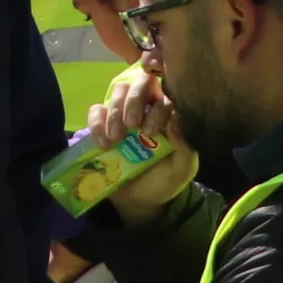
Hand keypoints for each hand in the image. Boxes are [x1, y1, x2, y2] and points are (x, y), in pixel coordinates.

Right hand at [94, 72, 198, 227]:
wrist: (140, 200)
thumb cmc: (164, 179)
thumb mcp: (182, 167)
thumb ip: (185, 145)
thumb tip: (175, 119)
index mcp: (169, 114)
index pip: (165, 94)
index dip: (156, 108)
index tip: (149, 132)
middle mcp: (147, 107)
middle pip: (140, 82)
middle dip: (134, 100)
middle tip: (131, 126)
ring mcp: (124, 113)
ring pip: (117, 90)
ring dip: (115, 112)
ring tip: (117, 138)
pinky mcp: (103, 123)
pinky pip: (96, 110)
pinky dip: (97, 123)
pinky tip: (103, 143)